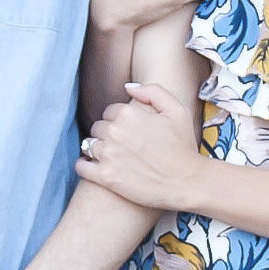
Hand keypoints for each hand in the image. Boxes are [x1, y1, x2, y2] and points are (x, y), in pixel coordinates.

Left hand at [75, 82, 209, 210]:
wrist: (187, 182)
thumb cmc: (184, 147)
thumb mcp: (177, 110)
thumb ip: (152, 91)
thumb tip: (127, 87)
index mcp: (129, 113)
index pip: (109, 112)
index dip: (119, 121)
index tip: (129, 132)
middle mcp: (115, 132)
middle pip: (97, 127)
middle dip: (107, 134)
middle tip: (121, 146)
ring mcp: (108, 155)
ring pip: (88, 145)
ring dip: (96, 149)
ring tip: (110, 157)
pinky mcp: (106, 177)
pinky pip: (81, 166)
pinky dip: (85, 166)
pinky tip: (95, 168)